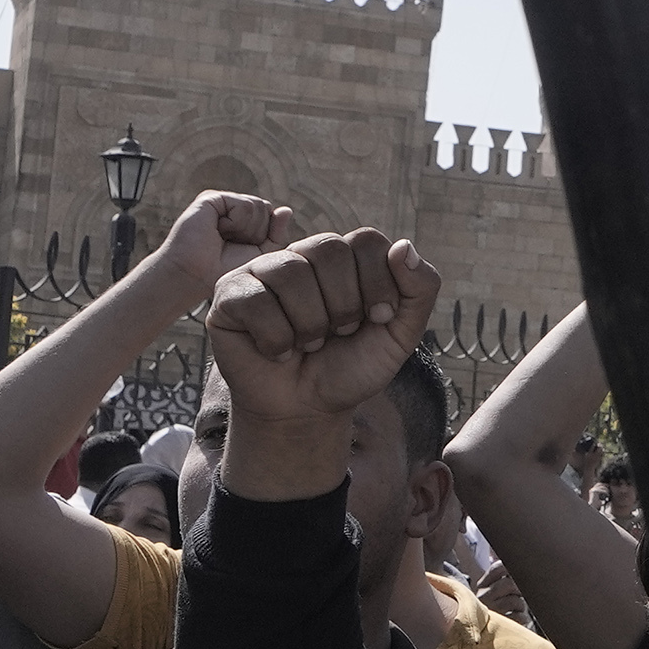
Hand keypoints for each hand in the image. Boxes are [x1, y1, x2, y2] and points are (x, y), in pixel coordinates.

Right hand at [148, 190, 298, 293]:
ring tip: (223, 237)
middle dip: (256, 233)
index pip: (272, 216)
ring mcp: (222, 201)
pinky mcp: (211, 198)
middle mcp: (232, 208)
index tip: (242, 250)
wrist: (195, 275)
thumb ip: (277, 235)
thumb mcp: (260, 255)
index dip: (264, 237)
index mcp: (244, 220)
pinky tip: (218, 230)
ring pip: (258, 206)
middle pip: (266, 209)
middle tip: (230, 244)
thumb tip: (286, 210)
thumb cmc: (224, 269)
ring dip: (245, 229)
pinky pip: (243, 204)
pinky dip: (235, 222)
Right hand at [202, 228, 442, 438]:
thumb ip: (419, 289)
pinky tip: (278, 351)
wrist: (308, 408)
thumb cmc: (351, 366)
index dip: (378, 284)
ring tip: (309, 343)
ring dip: (310, 324)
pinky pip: (255, 301)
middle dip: (344, 305)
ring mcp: (261, 270)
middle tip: (339, 334)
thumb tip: (403, 246)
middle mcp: (302, 254)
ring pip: (290, 272)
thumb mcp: (400, 333)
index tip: (377, 320)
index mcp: (344, 256)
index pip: (366, 240)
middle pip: (329, 249)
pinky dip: (276, 338)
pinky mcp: (229, 294)